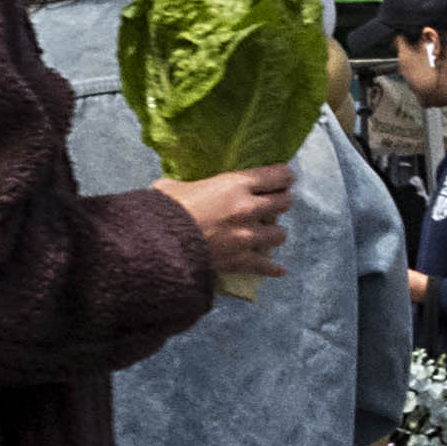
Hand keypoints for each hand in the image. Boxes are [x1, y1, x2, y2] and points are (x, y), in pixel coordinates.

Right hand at [170, 164, 296, 285]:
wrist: (159, 245)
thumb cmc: (163, 210)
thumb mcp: (173, 186)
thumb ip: (185, 185)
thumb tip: (175, 187)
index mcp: (234, 184)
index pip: (274, 176)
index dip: (284, 176)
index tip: (287, 177)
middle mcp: (248, 209)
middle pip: (283, 203)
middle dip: (283, 201)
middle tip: (279, 202)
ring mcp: (247, 237)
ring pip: (279, 234)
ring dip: (276, 233)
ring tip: (271, 233)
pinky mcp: (242, 261)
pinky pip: (266, 266)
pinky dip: (273, 268)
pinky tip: (279, 269)